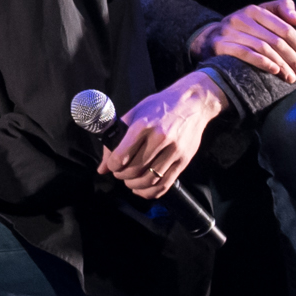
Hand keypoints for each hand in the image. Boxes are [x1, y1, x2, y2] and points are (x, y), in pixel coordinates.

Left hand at [101, 74, 221, 199]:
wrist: (192, 102)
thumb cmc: (159, 106)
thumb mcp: (134, 114)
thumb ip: (116, 139)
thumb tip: (103, 167)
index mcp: (143, 125)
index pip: (121, 155)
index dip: (112, 166)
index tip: (111, 166)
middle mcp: (159, 138)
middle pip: (135, 169)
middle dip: (122, 176)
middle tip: (119, 173)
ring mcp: (174, 151)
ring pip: (149, 180)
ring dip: (134, 185)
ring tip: (129, 181)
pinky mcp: (184, 161)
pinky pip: (165, 184)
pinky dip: (150, 192)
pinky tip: (142, 189)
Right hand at [190, 0, 295, 83]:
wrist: (210, 38)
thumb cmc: (244, 29)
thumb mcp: (261, 15)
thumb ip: (281, 9)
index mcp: (254, 10)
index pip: (284, 28)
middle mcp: (240, 18)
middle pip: (276, 41)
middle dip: (293, 59)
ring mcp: (229, 31)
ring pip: (263, 49)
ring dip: (281, 65)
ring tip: (290, 77)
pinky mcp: (220, 45)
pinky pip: (246, 54)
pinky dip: (263, 62)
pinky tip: (274, 70)